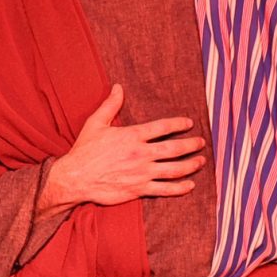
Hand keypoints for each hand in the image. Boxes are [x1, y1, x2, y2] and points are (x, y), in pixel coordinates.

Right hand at [41, 84, 204, 209]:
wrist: (75, 178)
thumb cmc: (84, 151)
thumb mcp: (95, 123)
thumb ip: (110, 105)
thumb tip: (118, 87)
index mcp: (132, 136)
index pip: (163, 127)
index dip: (179, 124)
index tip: (189, 123)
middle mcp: (141, 154)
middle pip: (175, 148)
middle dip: (191, 144)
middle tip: (201, 142)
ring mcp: (142, 173)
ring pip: (174, 169)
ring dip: (191, 165)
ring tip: (201, 161)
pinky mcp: (139, 189)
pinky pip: (165, 189)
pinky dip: (180, 188)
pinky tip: (190, 185)